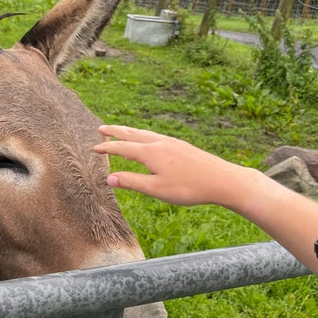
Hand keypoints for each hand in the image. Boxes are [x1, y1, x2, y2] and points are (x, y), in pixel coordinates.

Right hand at [93, 125, 253, 207]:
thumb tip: (108, 179)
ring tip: (122, 131)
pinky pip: (157, 136)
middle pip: (132, 134)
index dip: (107, 148)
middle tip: (101, 128)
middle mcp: (160, 143)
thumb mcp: (156, 189)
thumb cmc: (189, 188)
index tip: (94, 147)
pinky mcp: (182, 146)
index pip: (122, 148)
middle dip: (116, 132)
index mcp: (151, 153)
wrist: (223, 180)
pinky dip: (145, 135)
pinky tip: (149, 140)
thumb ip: (131, 182)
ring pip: (145, 134)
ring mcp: (172, 142)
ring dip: (130, 131)